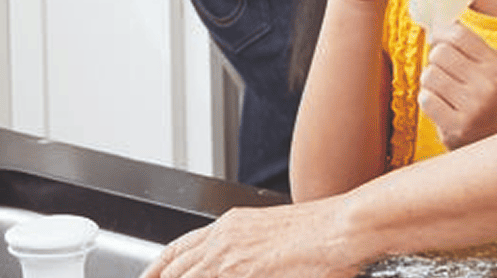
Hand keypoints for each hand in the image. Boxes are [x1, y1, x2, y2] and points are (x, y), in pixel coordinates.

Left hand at [140, 201, 361, 277]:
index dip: (161, 265)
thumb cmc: (326, 232)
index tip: (152, 275)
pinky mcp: (241, 271)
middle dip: (158, 276)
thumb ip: (253, 255)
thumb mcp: (278, 238)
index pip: (182, 246)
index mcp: (234, 224)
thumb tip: (252, 266)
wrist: (345, 227)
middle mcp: (226, 236)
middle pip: (175, 264)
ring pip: (185, 275)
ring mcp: (231, 255)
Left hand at [418, 22, 496, 148]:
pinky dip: (428, 100)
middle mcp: (488, 85)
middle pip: (440, 53)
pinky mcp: (457, 127)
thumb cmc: (485, 100)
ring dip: (430, 83)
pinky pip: (425, 98)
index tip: (439, 42)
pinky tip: (441, 108)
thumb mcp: (486, 71)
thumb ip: (465, 47)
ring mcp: (473, 107)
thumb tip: (435, 22)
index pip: (458, 34)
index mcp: (496, 66)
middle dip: (435, 62)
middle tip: (445, 75)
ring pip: (429, 75)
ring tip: (444, 93)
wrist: (495, 143)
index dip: (441, 34)